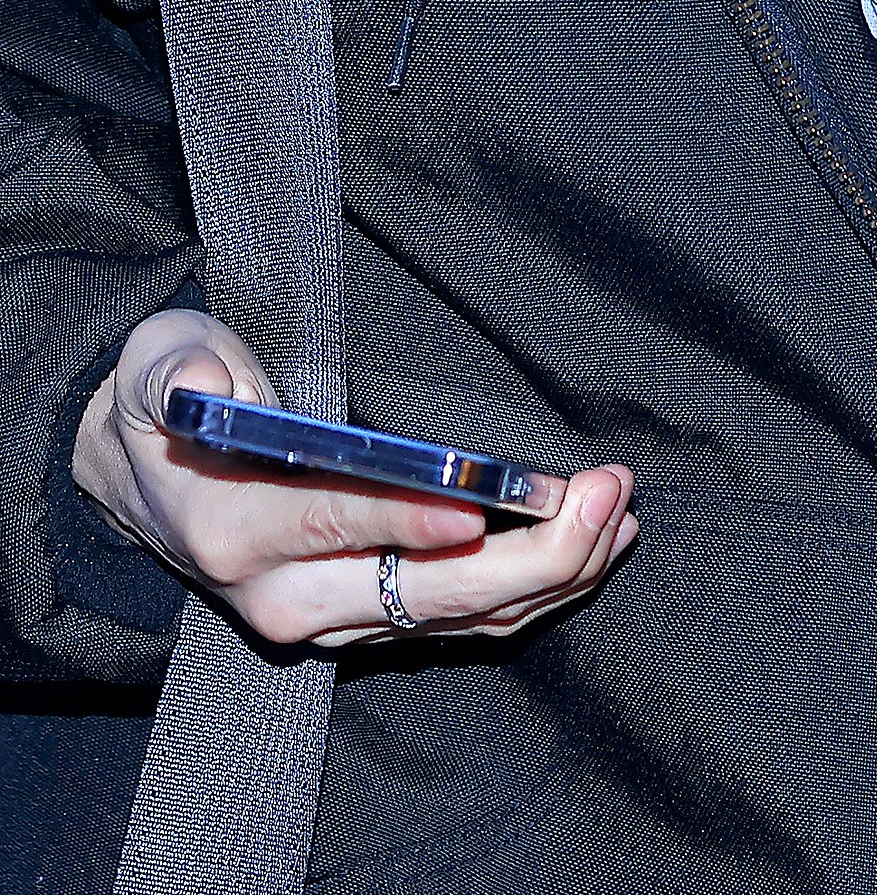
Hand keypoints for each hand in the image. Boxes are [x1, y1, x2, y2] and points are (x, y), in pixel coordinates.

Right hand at [71, 310, 636, 647]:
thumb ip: (179, 366)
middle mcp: (285, 596)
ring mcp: (332, 621)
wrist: (147, 483)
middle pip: (423, 592)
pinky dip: (537, 591)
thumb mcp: (156, 361)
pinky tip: (594, 544)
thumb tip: (209, 381)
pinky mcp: (368, 625)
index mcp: (236, 530)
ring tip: (618, 509)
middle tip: (600, 492)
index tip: (484, 503)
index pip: (339, 522)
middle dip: (527, 551)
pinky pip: (464, 624)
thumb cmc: (168, 404)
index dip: (414, 516)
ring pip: (459, 619)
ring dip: (552, 573)